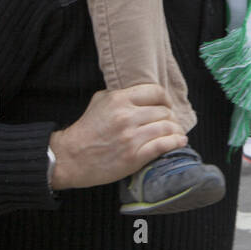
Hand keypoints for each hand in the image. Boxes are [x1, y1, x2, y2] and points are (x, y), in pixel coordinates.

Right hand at [49, 85, 187, 190]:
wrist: (71, 157)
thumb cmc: (86, 129)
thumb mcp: (99, 101)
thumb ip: (120, 94)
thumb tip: (141, 95)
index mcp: (119, 99)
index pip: (155, 92)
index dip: (165, 99)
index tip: (167, 105)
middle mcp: (127, 116)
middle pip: (164, 111)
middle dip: (171, 117)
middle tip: (172, 123)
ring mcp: (131, 137)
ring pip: (166, 128)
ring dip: (176, 130)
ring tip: (177, 133)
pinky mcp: (134, 156)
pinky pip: (163, 146)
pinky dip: (175, 143)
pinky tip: (179, 142)